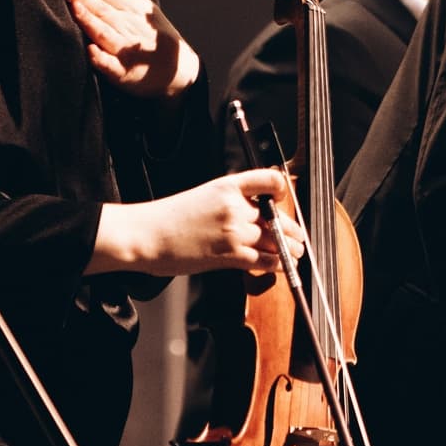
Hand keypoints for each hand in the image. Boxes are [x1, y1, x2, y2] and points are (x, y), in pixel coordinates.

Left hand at [67, 0, 199, 101]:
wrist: (178, 69)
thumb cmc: (152, 33)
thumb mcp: (140, 4)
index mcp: (132, 8)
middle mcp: (129, 27)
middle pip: (105, 11)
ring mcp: (127, 51)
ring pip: (106, 34)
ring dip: (91, 22)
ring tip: (75, 10)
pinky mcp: (125, 74)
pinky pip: (113, 66)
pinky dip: (103, 59)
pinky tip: (90, 52)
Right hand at [91, 167, 303, 275]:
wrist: (148, 235)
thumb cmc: (170, 218)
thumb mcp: (203, 196)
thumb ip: (230, 201)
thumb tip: (253, 212)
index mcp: (228, 186)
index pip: (269, 180)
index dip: (281, 190)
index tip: (283, 200)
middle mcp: (235, 206)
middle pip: (278, 216)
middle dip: (291, 229)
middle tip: (296, 237)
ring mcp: (235, 231)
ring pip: (276, 239)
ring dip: (290, 249)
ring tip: (295, 253)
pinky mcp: (231, 254)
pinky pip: (266, 260)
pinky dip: (278, 264)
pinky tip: (281, 265)